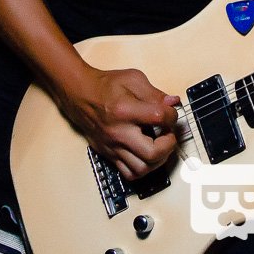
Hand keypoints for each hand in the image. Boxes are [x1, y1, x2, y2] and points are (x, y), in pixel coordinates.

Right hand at [56, 67, 179, 180]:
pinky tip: (147, 155)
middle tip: (169, 134)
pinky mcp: (109, 154)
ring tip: (160, 146)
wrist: (80, 95)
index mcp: (125, 110)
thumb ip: (155, 93)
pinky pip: (129, 173)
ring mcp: (113, 146)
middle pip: (152, 153)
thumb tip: (173, 103)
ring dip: (158, 160)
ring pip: (142, 169)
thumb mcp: (133, 79)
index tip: (171, 113)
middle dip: (169, 145)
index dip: (173, 115)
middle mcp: (118, 132)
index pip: (160, 118)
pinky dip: (143, 168)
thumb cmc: (105, 87)